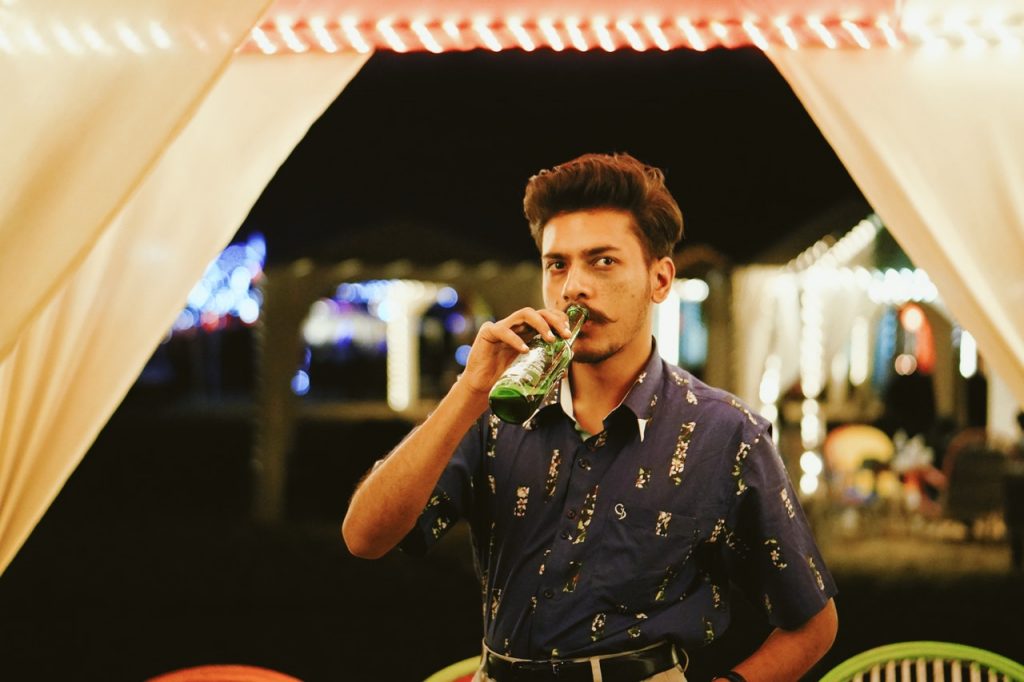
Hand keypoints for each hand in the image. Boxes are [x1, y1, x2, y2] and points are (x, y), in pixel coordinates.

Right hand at [457, 307, 572, 394]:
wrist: (481, 387)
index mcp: (527, 332)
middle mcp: (516, 326)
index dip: (559, 320)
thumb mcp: (528, 370)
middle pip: (538, 312)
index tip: (569, 333)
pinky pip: (503, 330)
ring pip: (524, 313)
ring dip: (541, 324)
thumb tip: (565, 372)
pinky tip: (525, 350)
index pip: (546, 317)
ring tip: (550, 339)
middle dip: (555, 320)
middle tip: (565, 334)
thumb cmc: (504, 377)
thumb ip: (543, 367)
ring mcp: (502, 326)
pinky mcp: (488, 332)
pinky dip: (516, 339)